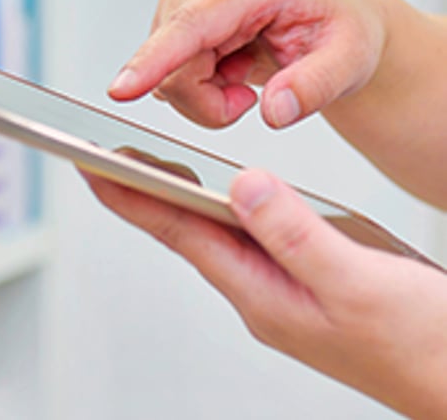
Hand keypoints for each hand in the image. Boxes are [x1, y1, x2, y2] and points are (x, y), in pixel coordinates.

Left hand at [82, 167, 446, 418]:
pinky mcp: (310, 290)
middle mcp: (263, 297)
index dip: (132, 195)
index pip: (179, 232)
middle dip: (142, 193)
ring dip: (183, 201)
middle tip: (99, 156)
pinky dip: (232, 213)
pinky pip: (256, 243)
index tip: (90, 164)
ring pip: (220, 237)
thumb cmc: (423, 347)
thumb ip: (294, 233)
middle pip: (189, 233)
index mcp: (262, 295)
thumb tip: (239, 184)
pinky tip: (229, 200)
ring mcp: (285, 296)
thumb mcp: (356, 282)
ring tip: (145, 168)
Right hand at [108, 0, 388, 128]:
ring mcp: (185, 1)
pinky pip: (166, 75)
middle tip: (253, 100)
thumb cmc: (341, 31)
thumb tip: (274, 110)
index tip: (122, 88)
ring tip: (244, 77)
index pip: (191, 25)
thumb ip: (315, 86)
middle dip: (208, 102)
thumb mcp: (351, 61)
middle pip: (175, 65)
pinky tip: (226, 71)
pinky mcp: (173, 20)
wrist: (334, 22)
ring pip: (166, 75)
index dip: (154, 59)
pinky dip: (197, 90)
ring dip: (204, 95)